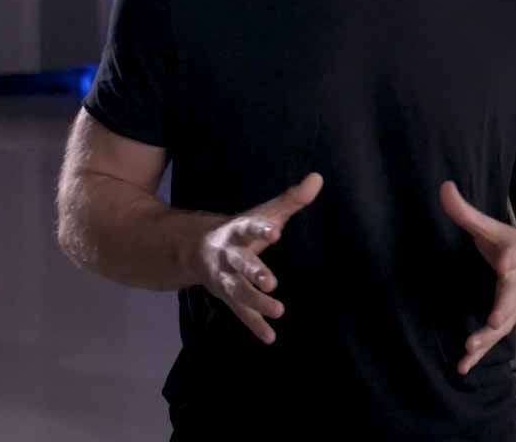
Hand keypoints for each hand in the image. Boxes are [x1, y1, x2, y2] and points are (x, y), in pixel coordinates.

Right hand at [193, 172, 322, 344]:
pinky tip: (270, 337)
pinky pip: (240, 312)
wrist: (197, 248)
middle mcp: (229, 255)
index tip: (276, 232)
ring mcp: (225, 278)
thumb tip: (318, 178)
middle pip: (241, 264)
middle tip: (272, 282)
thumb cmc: (243, 229)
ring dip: (257, 302)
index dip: (261, 229)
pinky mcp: (226, 295)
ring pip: (238, 291)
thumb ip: (292, 199)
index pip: (250, 227)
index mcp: (238, 230)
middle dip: (254, 272)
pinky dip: (254, 324)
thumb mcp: (264, 212)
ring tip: (279, 311)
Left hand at [440, 180, 515, 375]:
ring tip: (470, 348)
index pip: (513, 257)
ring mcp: (513, 307)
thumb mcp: (493, 228)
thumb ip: (466, 212)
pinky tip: (461, 367)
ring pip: (502, 325)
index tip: (504, 261)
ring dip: (487, 338)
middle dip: (503, 310)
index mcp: (515, 257)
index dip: (509, 260)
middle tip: (495, 321)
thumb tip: (443, 187)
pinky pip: (492, 340)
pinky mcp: (505, 322)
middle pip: (510, 299)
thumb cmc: (514, 246)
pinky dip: (479, 354)